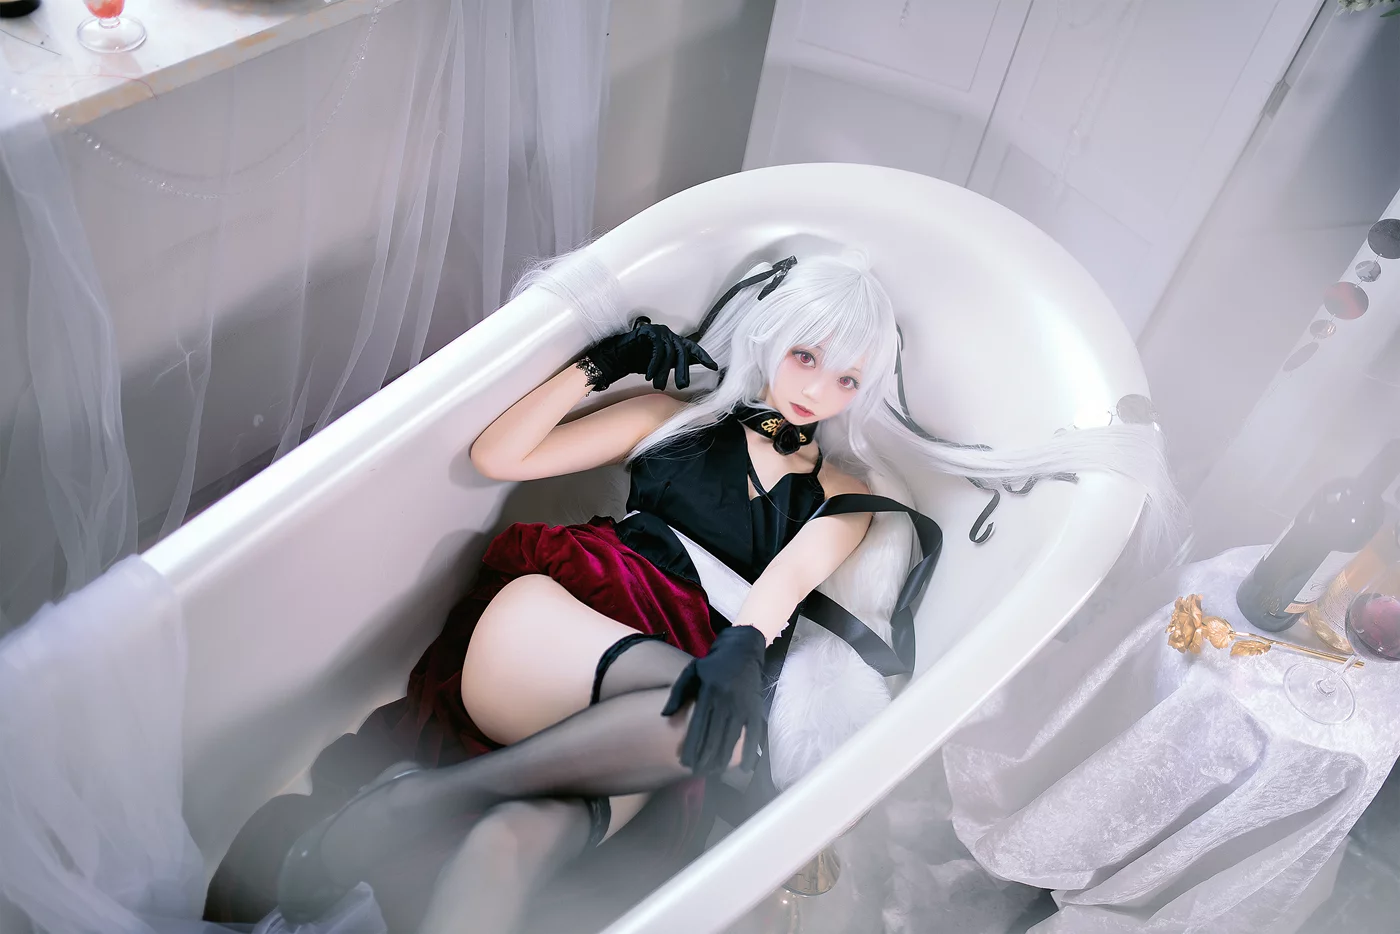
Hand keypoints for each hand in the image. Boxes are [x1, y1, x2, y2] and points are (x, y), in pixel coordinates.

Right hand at [580, 317, 717, 390]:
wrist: (617, 358)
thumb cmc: (638, 362)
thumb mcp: (660, 366)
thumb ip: (675, 366)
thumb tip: (690, 371)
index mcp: (674, 341)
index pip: (692, 348)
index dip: (703, 357)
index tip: (714, 367)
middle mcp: (669, 334)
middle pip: (682, 352)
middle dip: (682, 370)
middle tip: (682, 385)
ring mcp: (660, 331)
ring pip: (669, 352)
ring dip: (664, 371)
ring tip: (657, 385)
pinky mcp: (649, 332)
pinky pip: (658, 349)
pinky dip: (654, 364)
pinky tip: (649, 376)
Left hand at [660, 625, 765, 773]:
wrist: (742, 649)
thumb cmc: (713, 664)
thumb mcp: (691, 672)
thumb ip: (677, 693)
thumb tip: (664, 715)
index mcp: (708, 692)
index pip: (698, 725)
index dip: (692, 745)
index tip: (685, 762)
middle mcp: (726, 700)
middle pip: (714, 735)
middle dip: (705, 756)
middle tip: (697, 772)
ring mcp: (742, 704)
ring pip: (732, 737)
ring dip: (724, 757)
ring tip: (714, 772)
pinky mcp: (755, 707)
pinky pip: (754, 733)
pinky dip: (750, 751)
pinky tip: (745, 767)